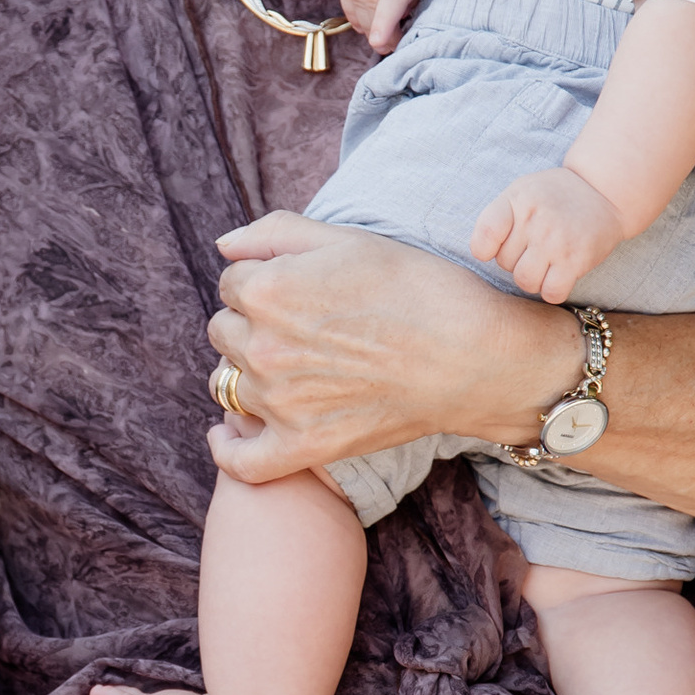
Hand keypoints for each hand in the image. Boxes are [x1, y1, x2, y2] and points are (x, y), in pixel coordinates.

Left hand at [208, 213, 578, 483]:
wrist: (471, 355)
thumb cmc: (416, 288)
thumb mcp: (347, 239)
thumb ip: (275, 233)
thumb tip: (224, 246)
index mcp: (267, 290)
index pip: (232, 282)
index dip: (264, 280)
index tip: (302, 288)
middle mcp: (263, 347)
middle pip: (224, 330)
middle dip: (251, 323)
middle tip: (303, 326)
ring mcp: (279, 402)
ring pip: (227, 384)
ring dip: (246, 373)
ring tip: (289, 367)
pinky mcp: (302, 446)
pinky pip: (241, 460)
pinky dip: (228, 448)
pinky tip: (228, 433)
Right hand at [333, 0, 474, 51]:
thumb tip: (444, 12)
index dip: (385, 19)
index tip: (380, 42)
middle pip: (371, 2)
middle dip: (382, 29)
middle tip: (397, 44)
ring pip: (356, 0)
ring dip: (368, 21)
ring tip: (385, 34)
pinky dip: (355, 9)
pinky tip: (367, 20)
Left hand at [470, 166, 625, 305]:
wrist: (604, 192)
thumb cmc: (555, 196)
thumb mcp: (521, 191)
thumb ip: (498, 217)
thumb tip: (481, 254)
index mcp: (516, 200)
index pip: (485, 236)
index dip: (485, 250)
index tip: (495, 247)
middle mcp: (535, 220)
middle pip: (505, 263)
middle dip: (516, 260)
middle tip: (534, 248)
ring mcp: (556, 241)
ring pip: (525, 281)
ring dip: (532, 278)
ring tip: (544, 263)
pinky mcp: (576, 260)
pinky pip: (551, 293)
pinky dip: (552, 290)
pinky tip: (558, 276)